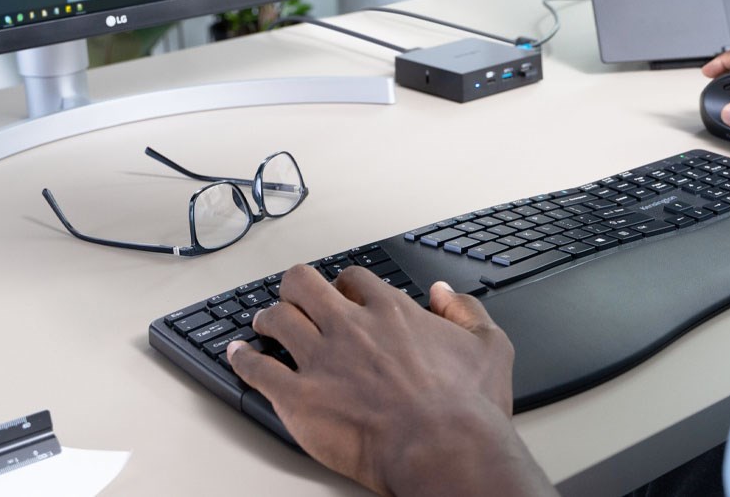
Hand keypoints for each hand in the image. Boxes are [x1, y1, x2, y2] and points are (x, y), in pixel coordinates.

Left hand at [227, 265, 556, 496]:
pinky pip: (257, 369)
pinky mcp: (300, 398)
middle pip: (304, 285)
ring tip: (263, 322)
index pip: (354, 279)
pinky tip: (239, 356)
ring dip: (267, 318)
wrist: (445, 449)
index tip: (343, 293)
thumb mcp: (489, 345)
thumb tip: (443, 293)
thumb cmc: (468, 408)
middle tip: (292, 296)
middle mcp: (351, 327)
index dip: (345, 284)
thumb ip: (465, 310)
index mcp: (392, 312)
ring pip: (276, 320)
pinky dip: (243, 359)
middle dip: (295, 287)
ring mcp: (322, 361)